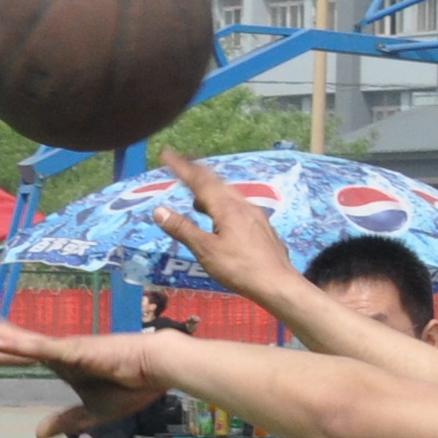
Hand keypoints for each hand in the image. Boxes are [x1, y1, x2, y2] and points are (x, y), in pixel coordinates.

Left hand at [0, 309, 168, 437]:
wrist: (159, 369)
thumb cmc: (132, 385)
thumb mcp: (93, 412)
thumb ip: (66, 420)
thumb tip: (38, 434)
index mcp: (61, 364)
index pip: (19, 358)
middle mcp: (57, 352)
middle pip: (12, 342)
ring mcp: (64, 349)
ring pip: (21, 342)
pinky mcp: (76, 351)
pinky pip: (42, 349)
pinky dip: (20, 346)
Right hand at [143, 151, 306, 308]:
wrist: (278, 284)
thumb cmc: (239, 268)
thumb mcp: (205, 250)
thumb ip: (182, 229)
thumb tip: (159, 209)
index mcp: (227, 207)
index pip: (199, 181)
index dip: (182, 167)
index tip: (167, 154)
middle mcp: (243, 205)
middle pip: (216, 182)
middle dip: (197, 173)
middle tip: (181, 166)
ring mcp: (256, 215)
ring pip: (229, 194)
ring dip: (211, 190)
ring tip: (197, 198)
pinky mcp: (263, 227)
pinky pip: (239, 206)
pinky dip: (223, 203)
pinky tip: (222, 218)